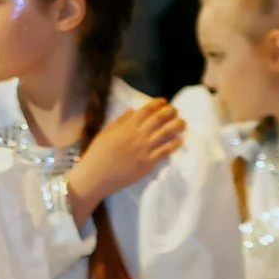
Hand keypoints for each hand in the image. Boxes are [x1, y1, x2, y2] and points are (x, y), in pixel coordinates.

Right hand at [67, 100, 182, 221]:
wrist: (96, 177)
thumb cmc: (97, 155)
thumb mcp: (105, 133)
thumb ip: (119, 121)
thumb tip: (132, 110)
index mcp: (126, 127)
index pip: (146, 110)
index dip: (157, 104)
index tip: (164, 102)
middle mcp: (138, 135)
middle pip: (160, 119)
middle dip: (170, 112)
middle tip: (175, 111)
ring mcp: (145, 149)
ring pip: (167, 133)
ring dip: (177, 125)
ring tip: (182, 123)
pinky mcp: (149, 163)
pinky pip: (166, 151)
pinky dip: (175, 144)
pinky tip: (180, 140)